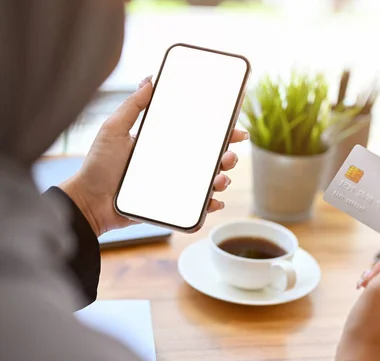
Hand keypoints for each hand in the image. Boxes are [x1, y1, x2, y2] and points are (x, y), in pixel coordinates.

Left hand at [60, 76, 248, 235]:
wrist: (89, 202)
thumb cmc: (98, 166)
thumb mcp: (113, 129)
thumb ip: (132, 106)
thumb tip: (149, 79)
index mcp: (165, 144)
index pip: (198, 135)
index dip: (220, 132)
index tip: (234, 128)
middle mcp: (174, 164)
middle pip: (210, 159)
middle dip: (228, 157)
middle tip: (230, 156)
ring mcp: (175, 185)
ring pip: (208, 182)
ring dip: (222, 180)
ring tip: (220, 179)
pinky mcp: (172, 206)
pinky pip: (197, 207)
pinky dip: (210, 205)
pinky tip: (215, 201)